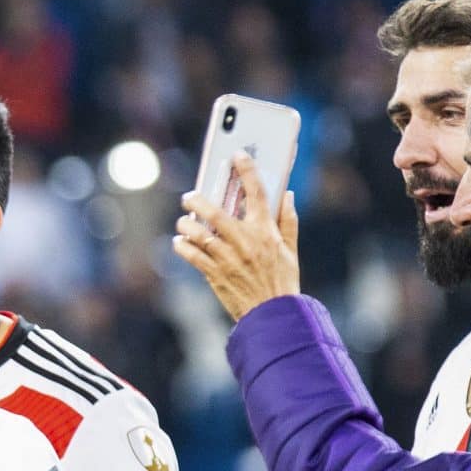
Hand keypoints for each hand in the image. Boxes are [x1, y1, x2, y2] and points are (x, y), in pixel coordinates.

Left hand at [172, 154, 300, 321]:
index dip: (247, 170)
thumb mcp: (290, 249)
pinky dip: (183, 248)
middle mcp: (246, 241)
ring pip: (199, 234)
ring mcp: (229, 258)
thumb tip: (287, 195)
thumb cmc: (282, 281)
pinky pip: (193, 257)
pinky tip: (179, 243)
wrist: (273, 314)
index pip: (257, 192)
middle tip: (189, 196)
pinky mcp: (216, 275)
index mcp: (266, 230)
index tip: (237, 155)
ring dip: (186, 225)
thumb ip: (288, 221)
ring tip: (182, 223)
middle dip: (198, 201)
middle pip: (216, 212)